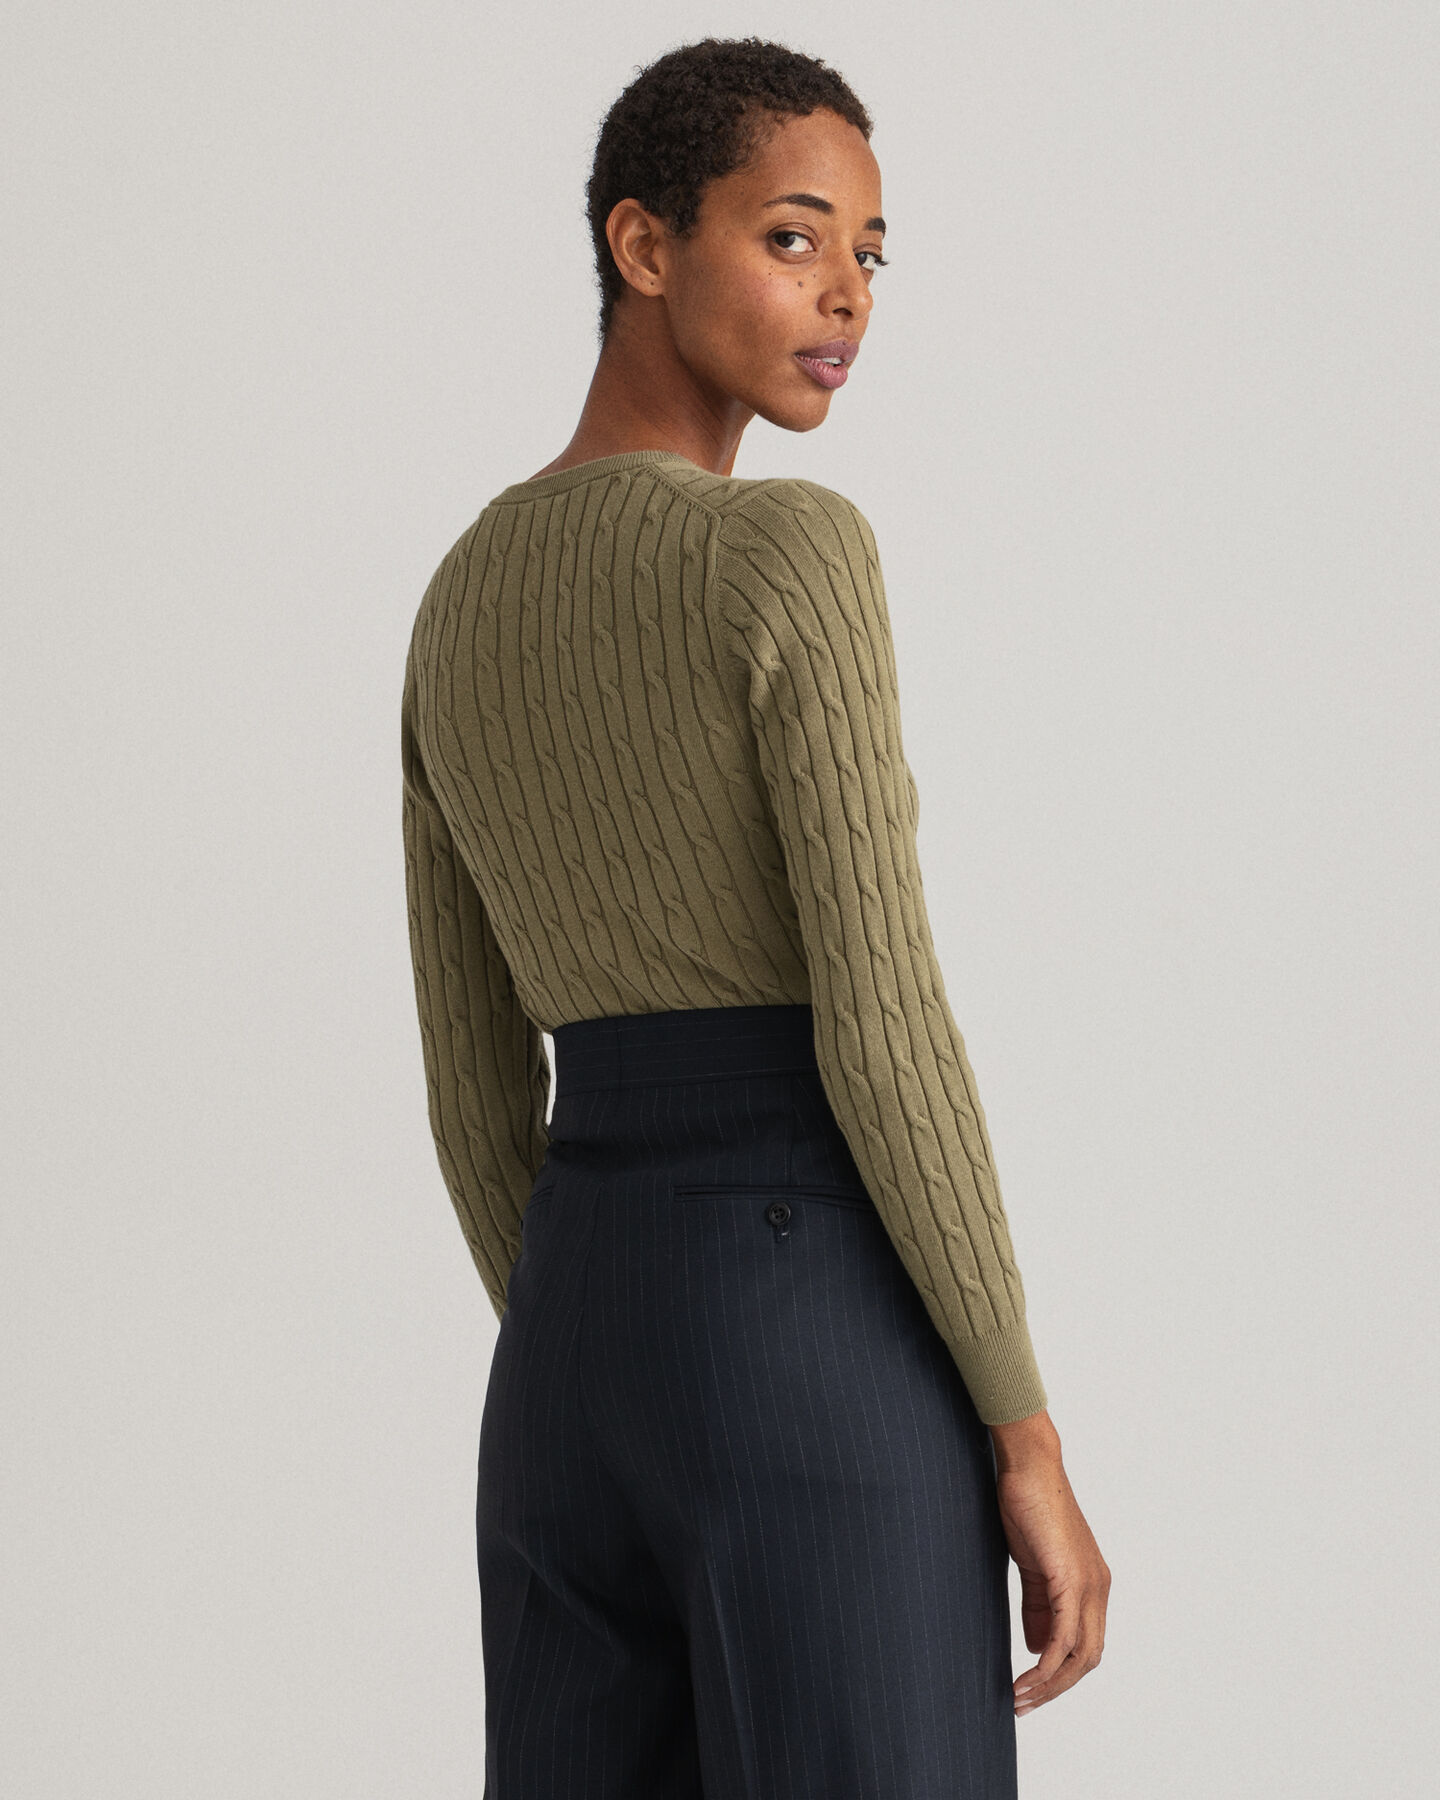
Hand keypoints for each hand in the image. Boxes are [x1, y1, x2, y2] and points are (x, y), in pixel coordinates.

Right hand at [988, 1408, 1109, 1716]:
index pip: (1086, 1644)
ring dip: (1050, 1684)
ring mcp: (1089, 1585)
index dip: (1062, 1673)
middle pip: (1088, 1659)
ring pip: (1080, 1655)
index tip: (1032, 1690)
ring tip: (1020, 1698)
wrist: (1029, 1467)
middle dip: (1057, 1689)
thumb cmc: (1027, 1506)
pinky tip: (1028, 1676)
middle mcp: (1098, 1589)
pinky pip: (1064, 1637)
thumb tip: (1037, 1645)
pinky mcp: (1070, 1579)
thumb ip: (1039, 1603)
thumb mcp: (1033, 1564)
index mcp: (1092, 1584)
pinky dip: (1047, 1664)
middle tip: (1024, 1703)